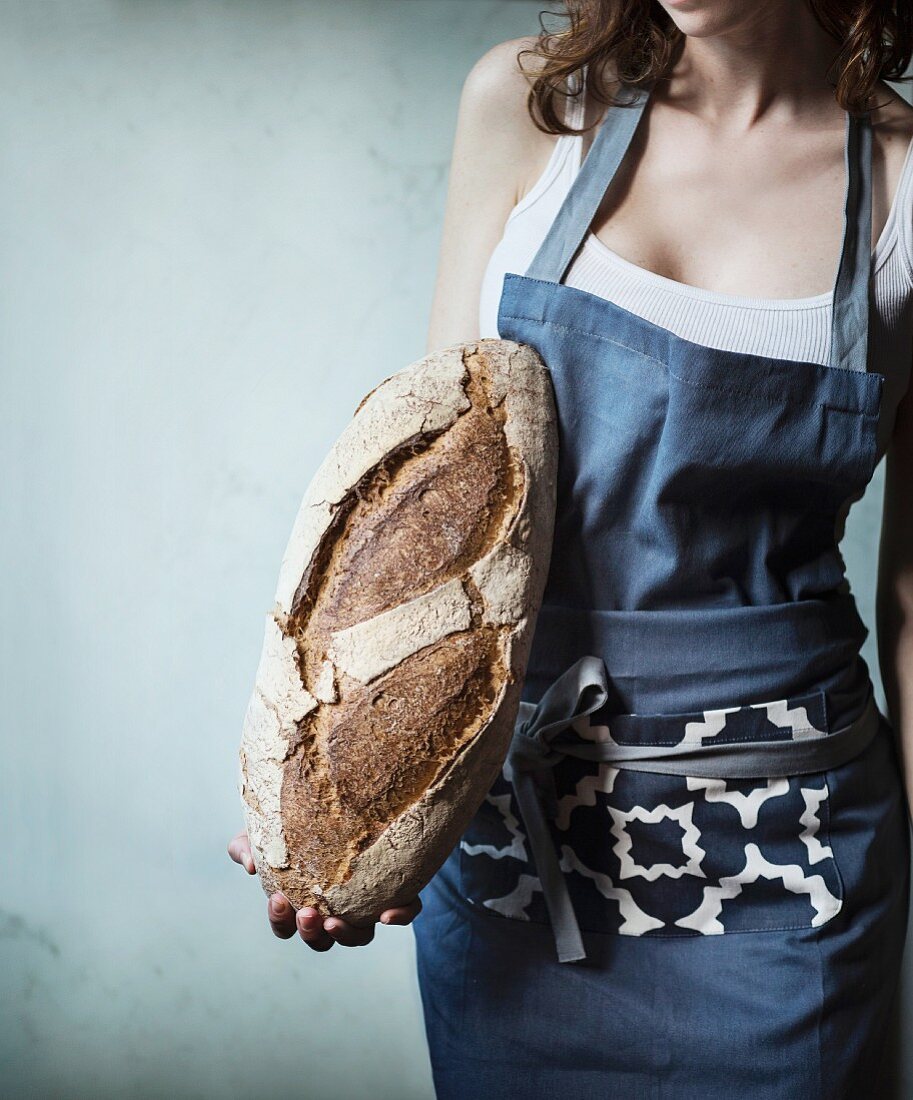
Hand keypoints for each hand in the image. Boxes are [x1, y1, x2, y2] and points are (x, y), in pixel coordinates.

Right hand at [226, 828, 421, 949]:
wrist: (344, 792)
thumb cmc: (297, 818)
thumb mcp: (268, 828)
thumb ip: (248, 844)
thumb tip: (249, 863)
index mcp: (303, 899)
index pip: (287, 924)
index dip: (280, 920)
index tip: (278, 899)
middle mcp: (335, 908)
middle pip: (321, 940)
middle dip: (310, 933)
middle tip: (307, 913)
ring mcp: (366, 902)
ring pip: (360, 935)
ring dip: (347, 934)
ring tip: (337, 920)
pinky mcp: (397, 887)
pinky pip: (405, 911)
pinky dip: (399, 916)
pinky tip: (388, 913)